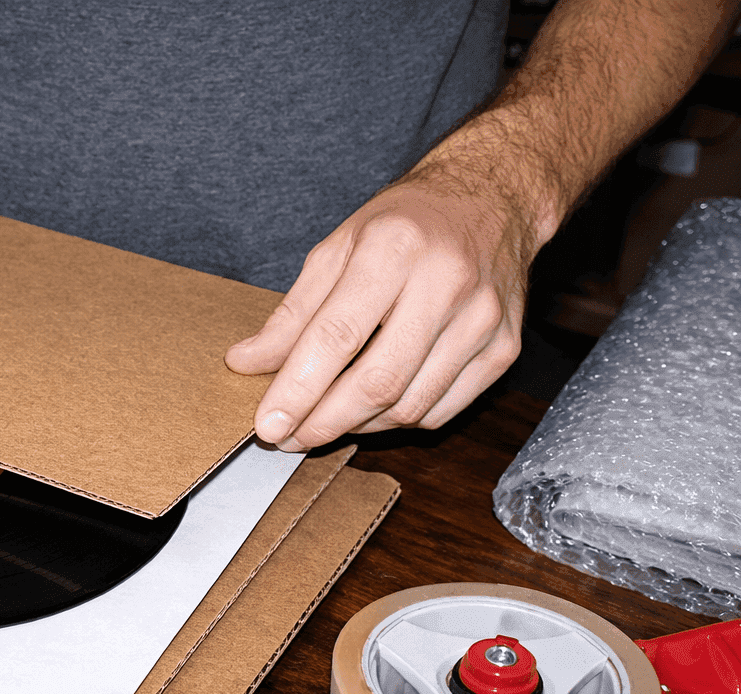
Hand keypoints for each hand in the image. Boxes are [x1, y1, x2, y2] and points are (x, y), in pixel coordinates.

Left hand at [225, 166, 543, 450]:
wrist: (492, 199)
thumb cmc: (405, 224)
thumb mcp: (338, 248)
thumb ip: (292, 312)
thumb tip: (245, 362)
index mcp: (395, 248)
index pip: (337, 337)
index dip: (297, 389)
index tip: (268, 424)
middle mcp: (446, 283)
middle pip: (377, 382)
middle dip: (323, 422)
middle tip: (288, 438)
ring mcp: (482, 320)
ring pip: (409, 406)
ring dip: (357, 426)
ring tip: (324, 421)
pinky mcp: (504, 348)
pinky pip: (440, 410)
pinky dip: (397, 420)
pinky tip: (372, 409)